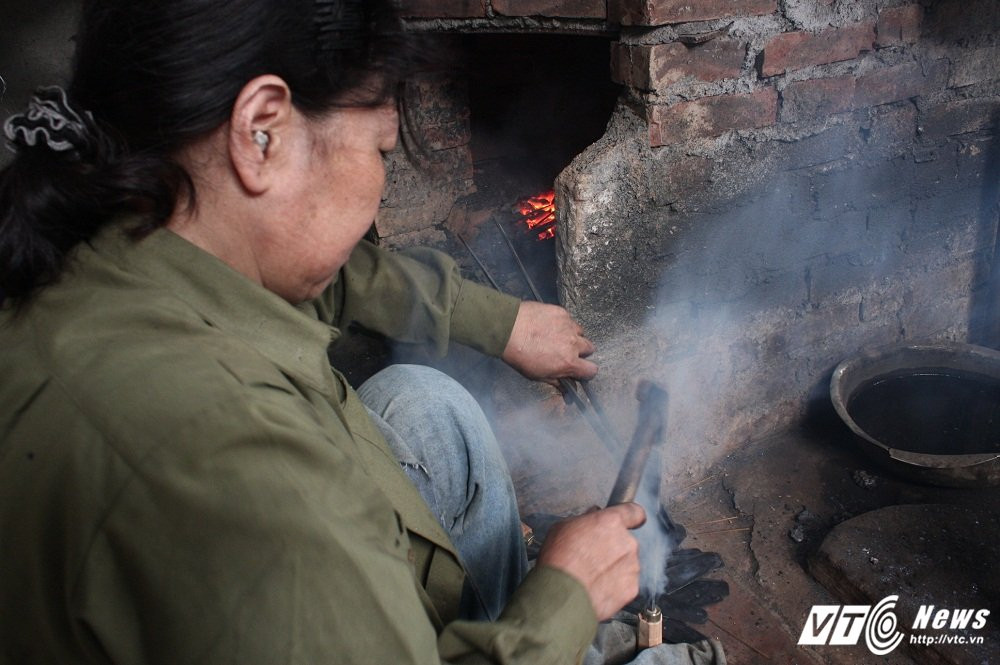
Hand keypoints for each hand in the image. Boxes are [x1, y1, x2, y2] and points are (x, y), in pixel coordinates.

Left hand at [501, 301, 597, 383]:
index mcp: (569, 362)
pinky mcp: (561, 313)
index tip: (581, 369)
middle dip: (582, 351)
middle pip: (590, 348)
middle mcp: (573, 344)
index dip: (587, 370)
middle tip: (567, 350)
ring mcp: (568, 326)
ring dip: (573, 335)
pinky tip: (549, 325)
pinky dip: (563, 323)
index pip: (592, 370)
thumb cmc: (519, 355)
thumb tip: (566, 389)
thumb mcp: (537, 375)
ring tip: (557, 336)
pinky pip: (569, 319)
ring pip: (580, 332)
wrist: (508, 329)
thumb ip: (556, 381)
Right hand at [535, 503, 645, 620]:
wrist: (562, 594)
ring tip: (592, 576)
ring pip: (627, 563)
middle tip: (593, 556)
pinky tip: (597, 588)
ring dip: (615, 567)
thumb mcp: (564, 527)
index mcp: (611, 522)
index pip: (634, 512)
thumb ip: (586, 520)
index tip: (629, 521)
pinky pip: (626, 584)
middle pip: (626, 541)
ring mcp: (632, 566)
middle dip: (613, 547)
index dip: (632, 516)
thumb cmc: (559, 558)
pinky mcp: (632, 588)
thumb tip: (593, 517)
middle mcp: (627, 542)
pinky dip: (615, 586)